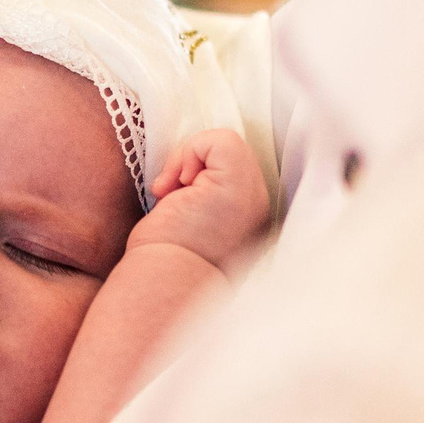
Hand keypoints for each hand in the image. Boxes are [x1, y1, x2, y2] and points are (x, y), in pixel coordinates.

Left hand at [131, 129, 271, 267]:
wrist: (164, 282)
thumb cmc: (167, 259)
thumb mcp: (194, 221)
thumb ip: (205, 194)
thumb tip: (190, 167)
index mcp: (248, 214)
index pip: (231, 168)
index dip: (200, 173)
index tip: (179, 199)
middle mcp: (259, 203)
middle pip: (228, 152)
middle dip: (192, 164)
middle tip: (172, 194)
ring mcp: (252, 194)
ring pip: (224, 143)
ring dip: (187, 160)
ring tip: (172, 193)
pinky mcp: (238, 185)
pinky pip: (221, 140)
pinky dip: (189, 152)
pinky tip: (174, 187)